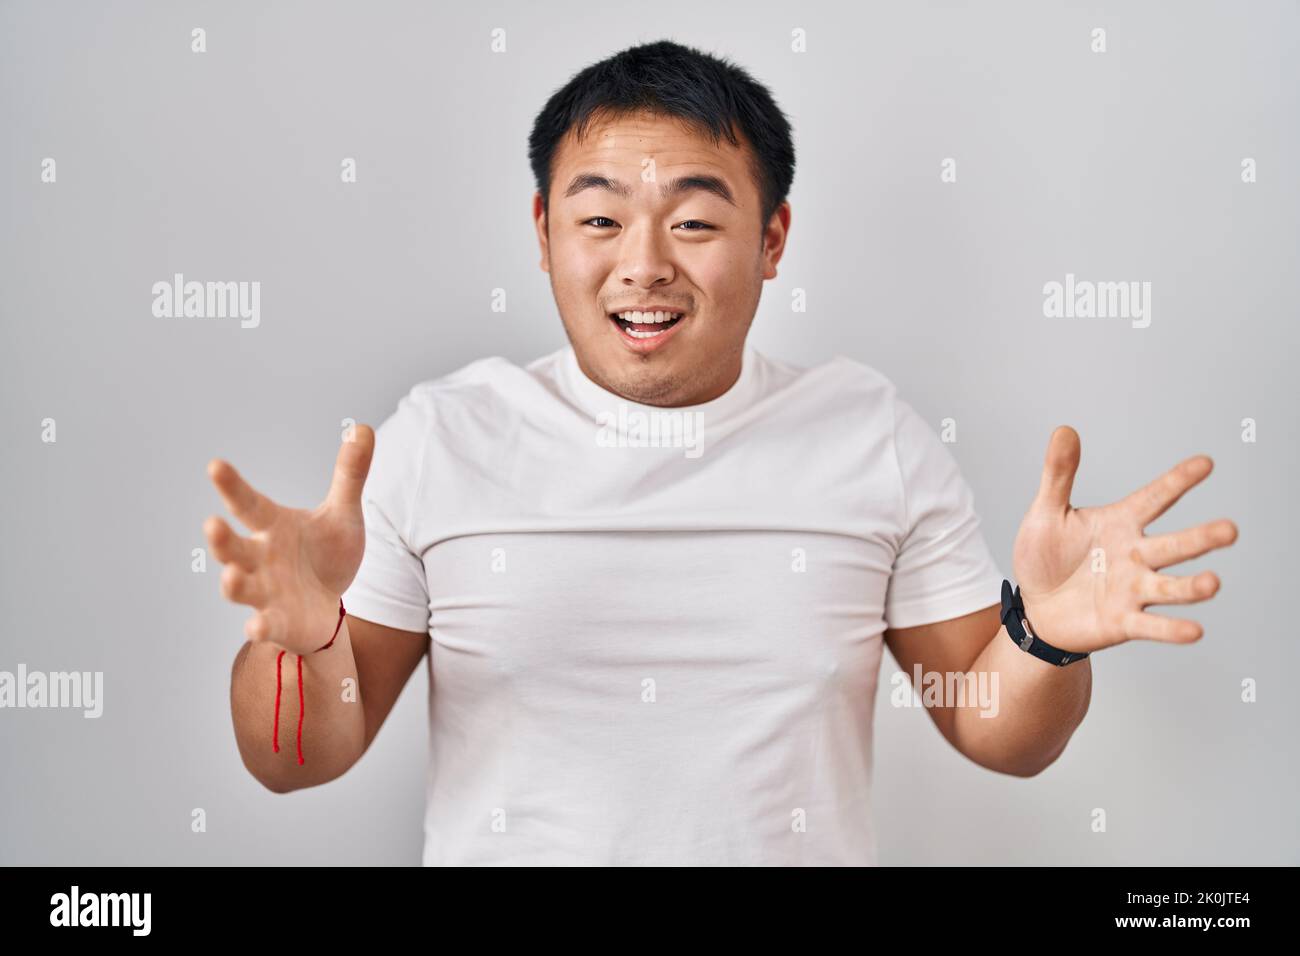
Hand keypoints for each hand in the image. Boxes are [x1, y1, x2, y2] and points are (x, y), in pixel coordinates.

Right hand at [203, 426, 374, 655]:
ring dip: (233, 583)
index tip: (215, 465)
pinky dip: (259, 627)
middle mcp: (260, 559)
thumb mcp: (342, 513)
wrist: (328, 607)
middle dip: (221, 539)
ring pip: (241, 588)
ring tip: (230, 575)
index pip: (249, 504)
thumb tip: (364, 427)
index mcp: (273, 527)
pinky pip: (264, 626)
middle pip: (233, 548)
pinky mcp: (277, 623)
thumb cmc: (326, 555)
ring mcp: (265, 593)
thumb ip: (350, 475)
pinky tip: (255, 628)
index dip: (232, 486)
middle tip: (211, 524)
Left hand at [1011, 426, 1237, 653]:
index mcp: (1120, 523)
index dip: (1178, 482)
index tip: (1205, 463)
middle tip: (1230, 530)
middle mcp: (1135, 555)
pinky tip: (1193, 630)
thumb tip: (1064, 430)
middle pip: (1174, 546)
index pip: (1154, 498)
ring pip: (1170, 587)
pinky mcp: (1124, 621)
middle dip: (1201, 539)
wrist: (1036, 608)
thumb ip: (1059, 475)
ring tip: (1213, 583)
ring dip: (1193, 587)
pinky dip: (1171, 629)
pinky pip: (1151, 625)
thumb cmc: (1045, 557)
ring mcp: (1133, 589)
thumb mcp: (1046, 512)